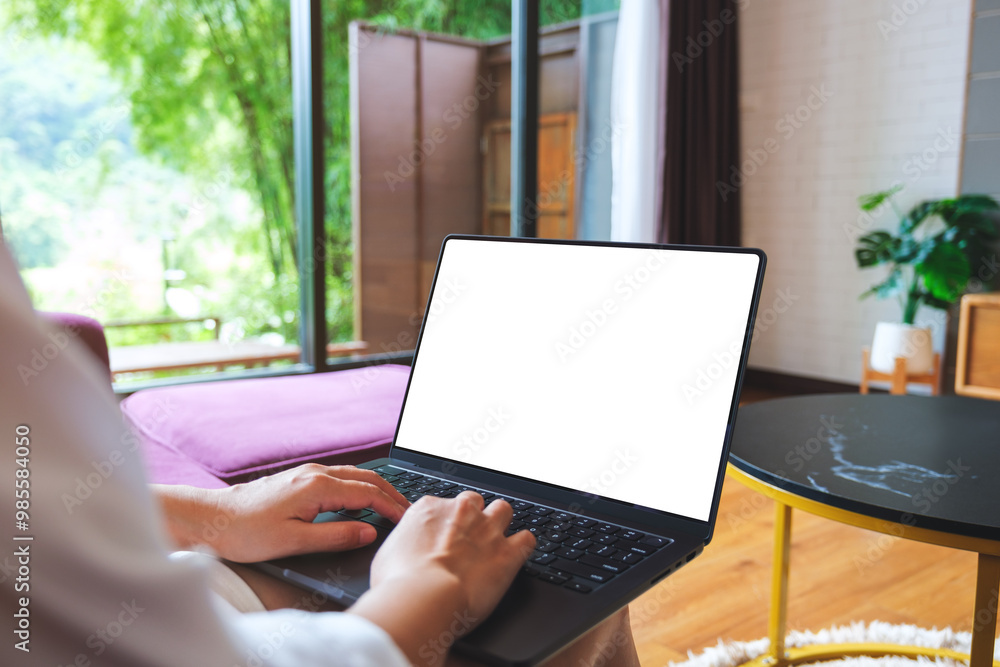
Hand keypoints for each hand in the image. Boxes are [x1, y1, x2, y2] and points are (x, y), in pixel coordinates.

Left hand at [152, 464, 409, 561]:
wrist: (212, 518)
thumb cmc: (247, 532)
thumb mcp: (294, 542)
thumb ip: (335, 536)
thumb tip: (368, 531)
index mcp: (318, 487)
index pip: (369, 493)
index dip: (392, 506)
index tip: (407, 519)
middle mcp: (315, 473)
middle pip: (366, 478)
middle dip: (391, 493)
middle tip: (408, 511)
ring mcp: (307, 473)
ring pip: (354, 475)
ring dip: (376, 488)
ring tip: (391, 505)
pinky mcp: (299, 478)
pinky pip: (340, 478)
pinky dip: (359, 487)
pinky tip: (359, 501)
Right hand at [348, 492, 535, 666]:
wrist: (421, 599)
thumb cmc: (398, 583)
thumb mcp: (387, 555)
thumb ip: (404, 544)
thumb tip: (404, 552)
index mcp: (430, 508)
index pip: (444, 504)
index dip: (446, 522)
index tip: (444, 537)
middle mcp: (461, 511)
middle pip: (474, 502)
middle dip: (473, 518)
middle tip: (467, 541)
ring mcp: (487, 530)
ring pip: (504, 510)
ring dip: (501, 524)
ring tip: (495, 544)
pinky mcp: (508, 553)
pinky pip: (527, 539)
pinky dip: (524, 547)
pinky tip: (516, 557)